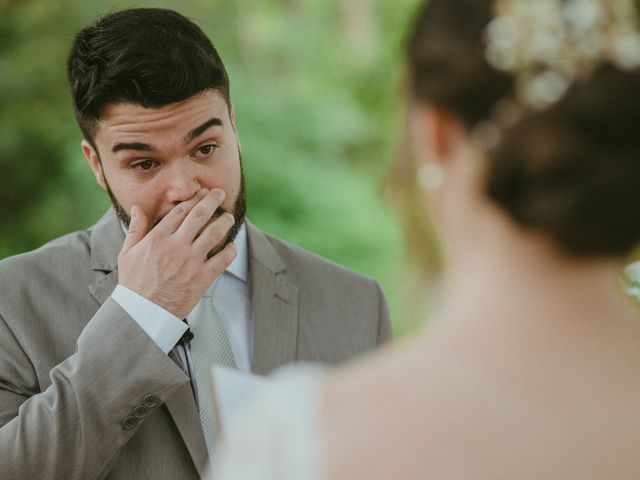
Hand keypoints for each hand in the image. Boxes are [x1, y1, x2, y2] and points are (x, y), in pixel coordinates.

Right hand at [117, 188, 236, 317]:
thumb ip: (135, 229)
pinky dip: (230, 250)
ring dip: (225, 221)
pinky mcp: (202, 278)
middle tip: (220, 193)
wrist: (143, 312)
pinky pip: (222, 259)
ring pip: (214, 233)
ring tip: (229, 217)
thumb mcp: (127, 253)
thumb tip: (137, 208)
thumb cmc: (134, 283)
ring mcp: (191, 261)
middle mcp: (176, 246)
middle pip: (200, 215)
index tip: (201, 192)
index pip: (181, 210)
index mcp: (158, 238)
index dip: (193, 198)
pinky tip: (231, 246)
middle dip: (212, 200)